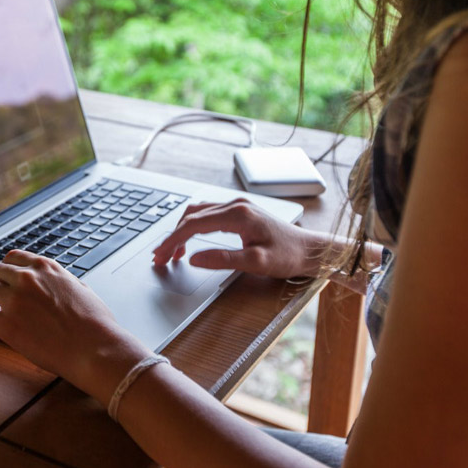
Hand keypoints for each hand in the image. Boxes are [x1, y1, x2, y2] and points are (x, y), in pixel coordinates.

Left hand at [0, 250, 150, 402]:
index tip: (5, 276)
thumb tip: (57, 284)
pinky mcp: (6, 325)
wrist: (94, 347)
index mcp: (46, 268)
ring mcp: (15, 301)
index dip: (7, 269)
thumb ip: (62, 281)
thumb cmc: (95, 323)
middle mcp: (28, 279)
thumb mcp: (81, 288)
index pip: (14, 258)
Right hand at [152, 199, 325, 279]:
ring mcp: (236, 206)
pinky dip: (192, 227)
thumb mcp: (256, 262)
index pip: (193, 225)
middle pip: (191, 217)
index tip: (160, 255)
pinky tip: (188, 243)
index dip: (173, 241)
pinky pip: (207, 215)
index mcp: (237, 214)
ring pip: (196, 213)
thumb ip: (223, 259)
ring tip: (169, 253)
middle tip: (159, 258)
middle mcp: (234, 205)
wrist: (309, 250)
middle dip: (172, 237)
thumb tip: (194, 258)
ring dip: (180, 231)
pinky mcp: (239, 212)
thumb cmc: (287, 256)